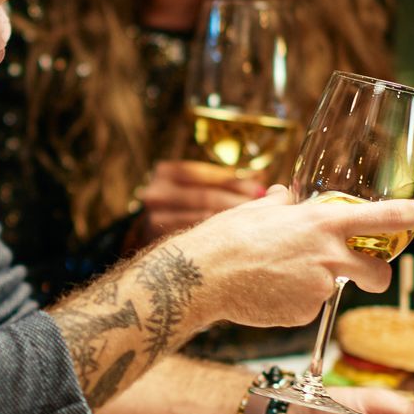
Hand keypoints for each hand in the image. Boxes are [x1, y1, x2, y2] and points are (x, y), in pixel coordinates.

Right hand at [133, 160, 261, 244]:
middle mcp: (156, 193)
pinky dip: (218, 239)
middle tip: (266, 211)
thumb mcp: (197, 185)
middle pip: (206, 198)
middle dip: (238, 203)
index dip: (237, 182)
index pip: (208, 175)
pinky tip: (237, 241)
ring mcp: (154, 218)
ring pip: (202, 220)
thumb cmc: (182, 205)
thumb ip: (225, 182)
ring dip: (232, 222)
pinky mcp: (158, 242)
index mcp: (167, 172)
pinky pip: (195, 239)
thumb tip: (265, 181)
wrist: (148, 231)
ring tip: (257, 226)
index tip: (262, 189)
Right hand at [181, 185, 413, 328]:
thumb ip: (282, 205)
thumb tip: (286, 199)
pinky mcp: (305, 312)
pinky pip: (308, 309)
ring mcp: (319, 285)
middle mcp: (329, 253)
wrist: (203, 275)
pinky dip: (292, 305)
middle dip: (377, 277)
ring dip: (321, 289)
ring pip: (335, 291)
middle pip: (377, 271)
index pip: (383, 217)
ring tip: (283, 282)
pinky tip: (267, 295)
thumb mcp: (258, 210)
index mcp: (322, 222)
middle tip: (367, 278)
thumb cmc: (226, 237)